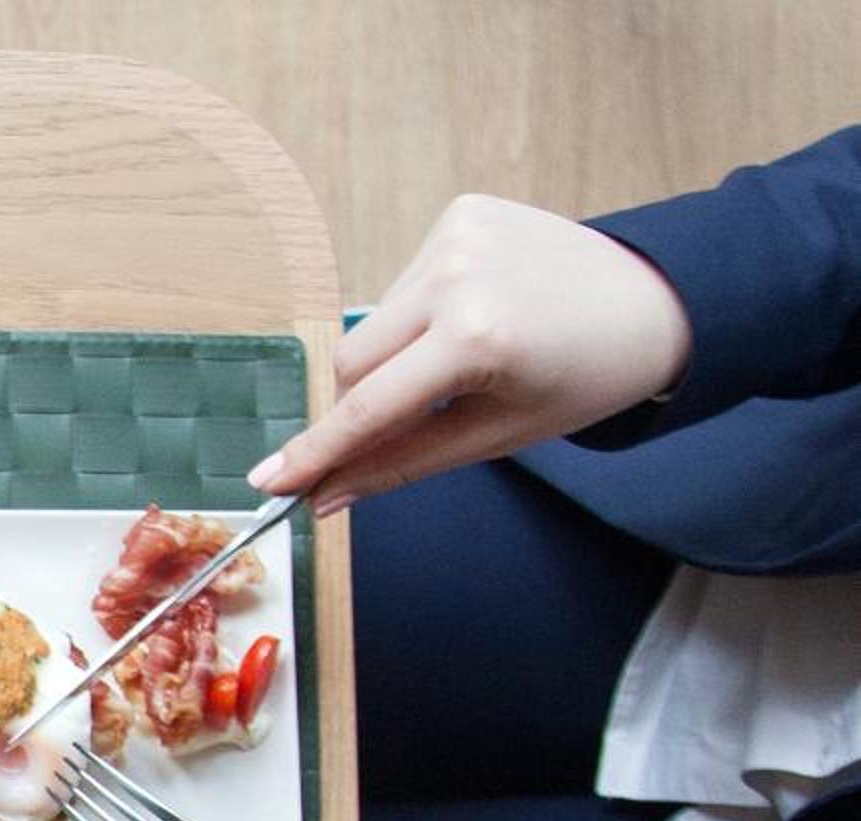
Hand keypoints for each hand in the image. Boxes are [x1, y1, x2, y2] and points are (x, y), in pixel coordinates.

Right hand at [249, 194, 694, 514]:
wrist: (661, 298)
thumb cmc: (587, 377)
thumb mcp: (497, 435)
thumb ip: (400, 464)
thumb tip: (325, 498)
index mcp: (477, 337)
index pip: (368, 407)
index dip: (315, 450)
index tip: (268, 482)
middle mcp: (456, 275)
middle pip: (352, 361)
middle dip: (358, 405)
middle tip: (395, 430)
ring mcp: (454, 235)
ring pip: (373, 324)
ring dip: (393, 358)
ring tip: (459, 363)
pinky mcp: (459, 213)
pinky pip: (402, 286)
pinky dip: (419, 317)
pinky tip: (472, 316)